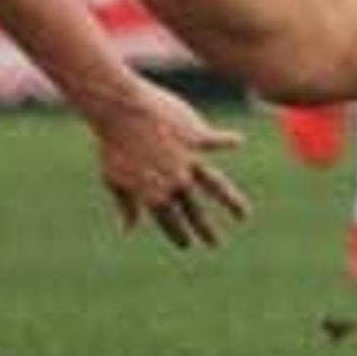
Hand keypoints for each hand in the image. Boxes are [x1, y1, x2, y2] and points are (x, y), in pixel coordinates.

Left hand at [87, 76, 250, 250]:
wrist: (121, 109)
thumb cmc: (112, 142)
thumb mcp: (113, 178)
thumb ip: (125, 204)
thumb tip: (129, 229)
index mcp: (153, 193)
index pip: (169, 222)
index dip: (178, 235)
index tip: (186, 245)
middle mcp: (174, 181)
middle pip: (194, 212)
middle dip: (205, 230)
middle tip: (215, 244)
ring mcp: (188, 160)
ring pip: (216, 187)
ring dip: (232, 203)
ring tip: (244, 217)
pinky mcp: (197, 136)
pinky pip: (218, 141)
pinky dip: (229, 141)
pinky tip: (239, 141)